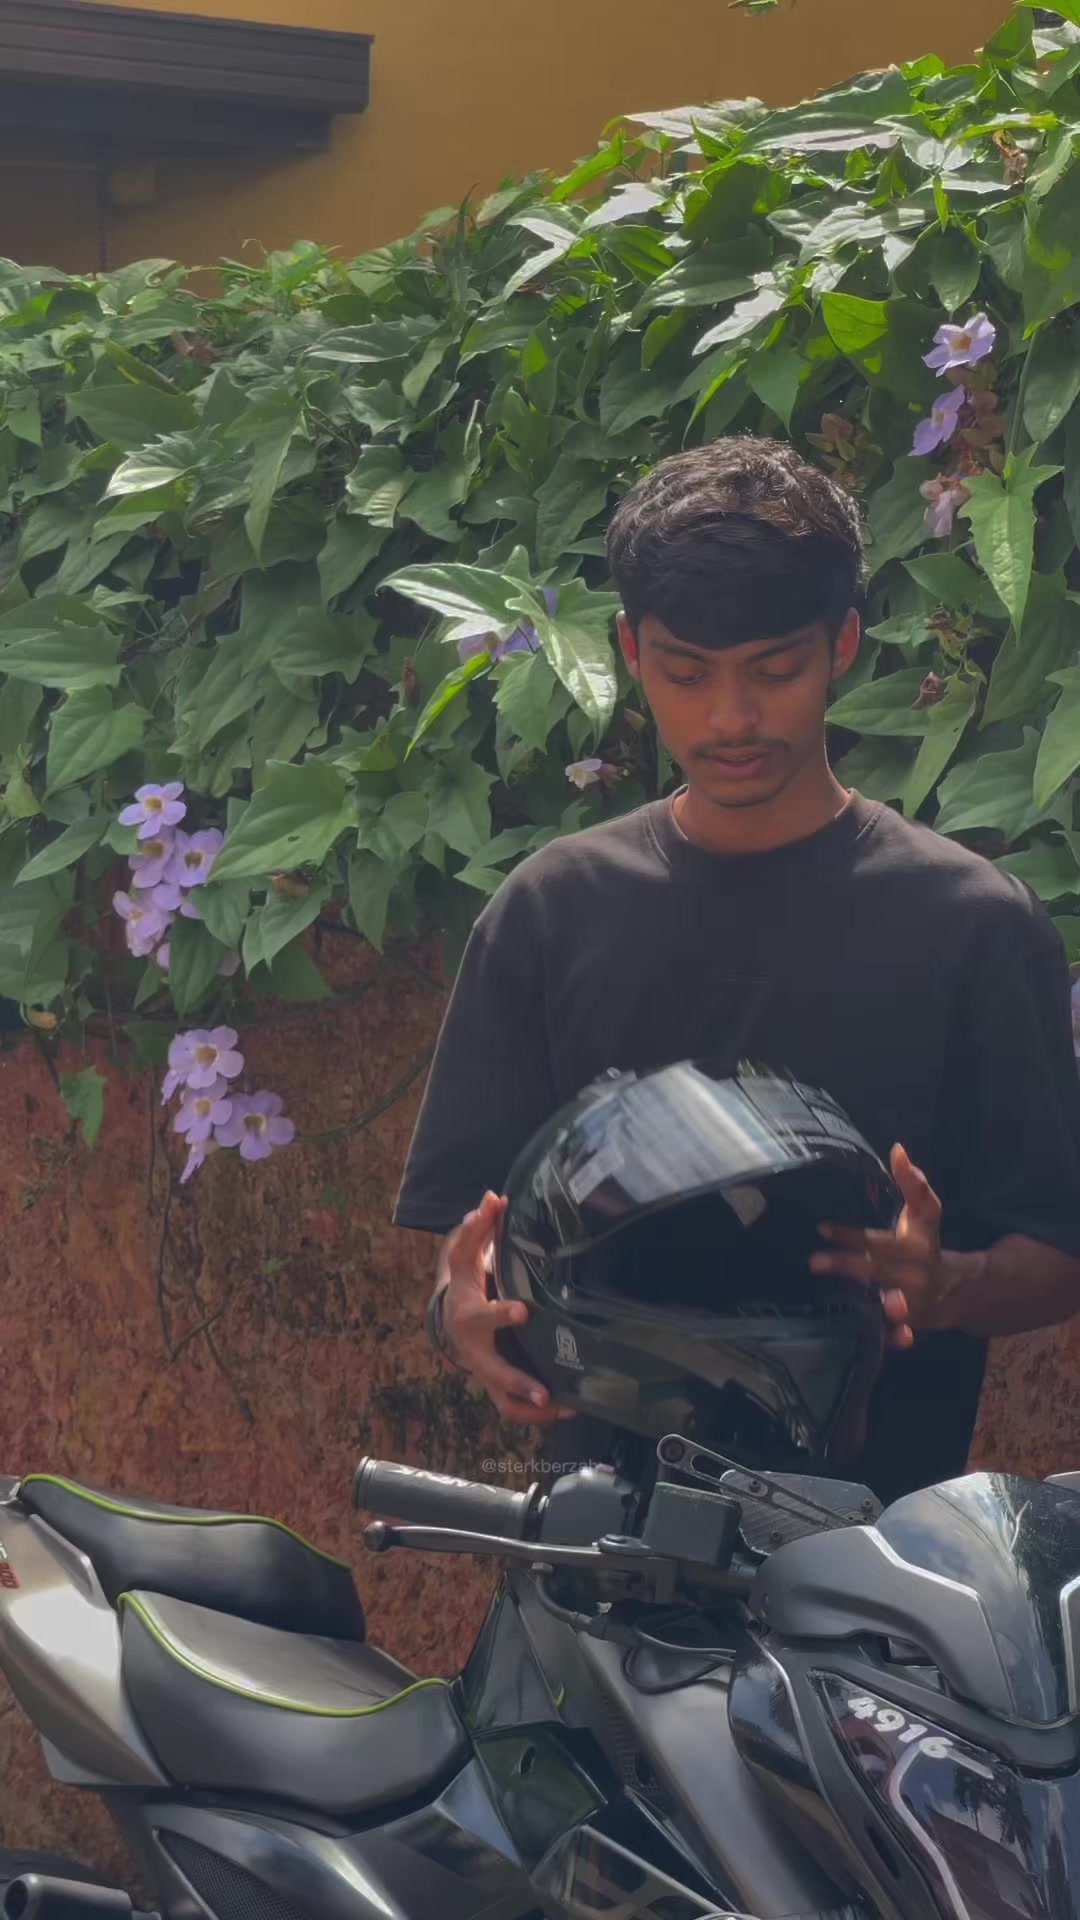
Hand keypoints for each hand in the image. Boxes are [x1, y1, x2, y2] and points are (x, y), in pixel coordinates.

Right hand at [438, 1192, 570, 1425]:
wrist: (449, 1314)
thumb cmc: (466, 1281)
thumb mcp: (466, 1253)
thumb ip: (479, 1227)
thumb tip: (494, 1196)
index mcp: (467, 1312)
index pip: (482, 1313)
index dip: (501, 1313)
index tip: (524, 1311)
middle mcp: (474, 1347)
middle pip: (491, 1369)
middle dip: (517, 1379)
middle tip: (544, 1391)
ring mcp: (484, 1369)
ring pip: (502, 1398)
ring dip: (530, 1405)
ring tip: (561, 1404)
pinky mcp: (495, 1384)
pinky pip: (512, 1407)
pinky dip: (534, 1412)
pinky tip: (567, 1406)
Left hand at [810, 1144, 944, 1350]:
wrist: (959, 1290)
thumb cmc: (925, 1244)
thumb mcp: (924, 1214)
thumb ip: (912, 1184)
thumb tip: (897, 1149)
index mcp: (919, 1243)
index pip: (883, 1236)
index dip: (854, 1233)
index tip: (822, 1228)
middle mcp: (918, 1273)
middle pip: (878, 1269)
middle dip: (848, 1265)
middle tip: (814, 1260)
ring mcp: (917, 1302)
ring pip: (890, 1302)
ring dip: (873, 1302)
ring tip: (850, 1305)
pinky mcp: (912, 1325)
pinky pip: (900, 1334)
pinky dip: (897, 1338)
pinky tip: (892, 1339)